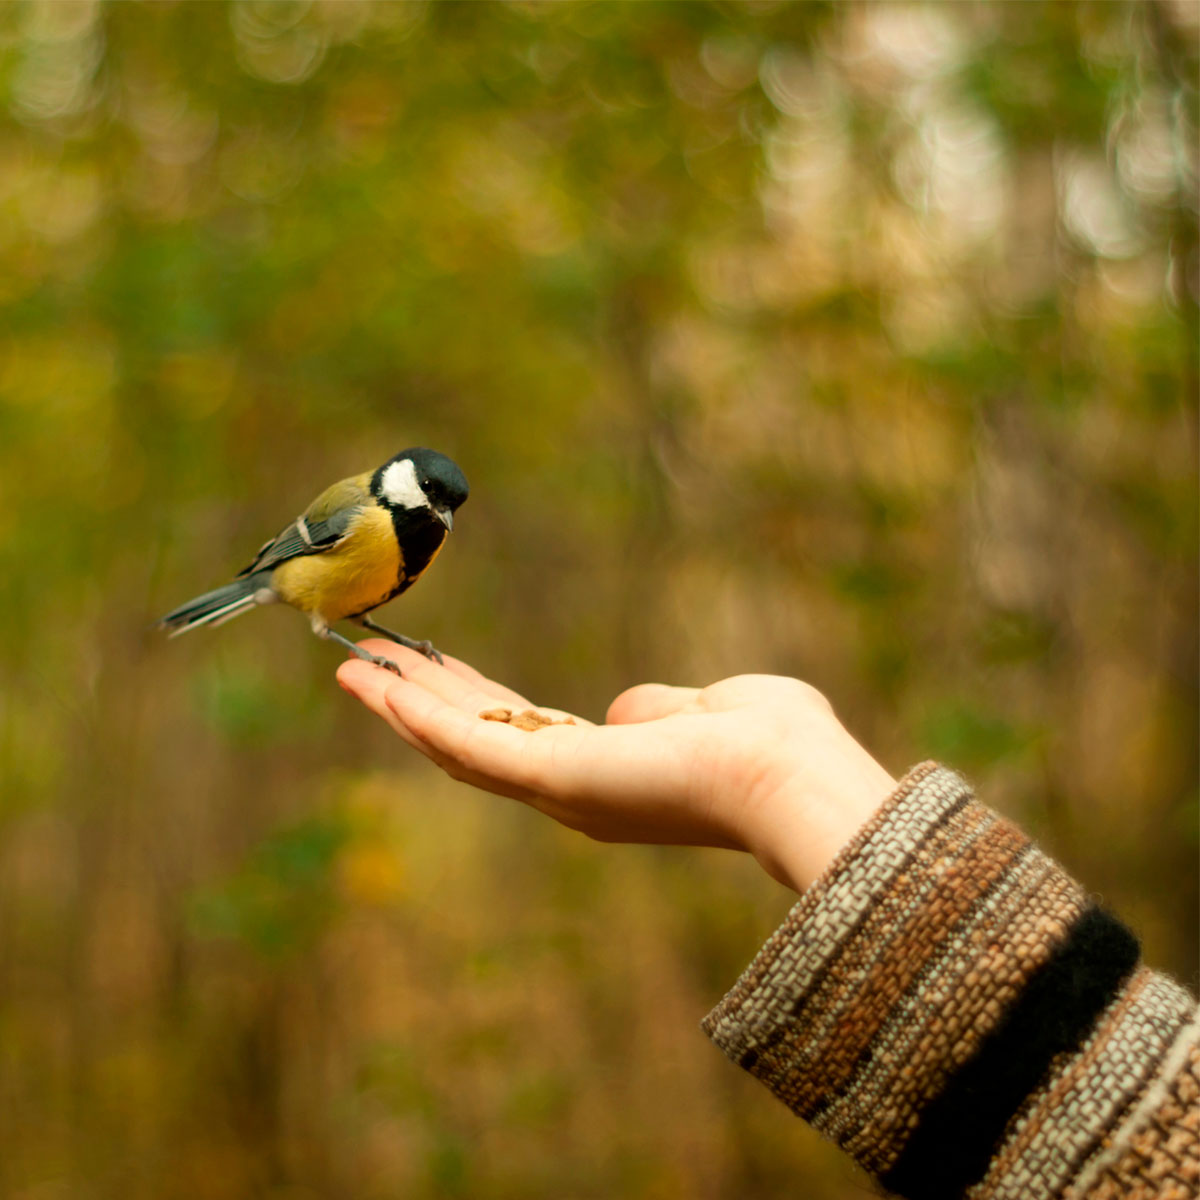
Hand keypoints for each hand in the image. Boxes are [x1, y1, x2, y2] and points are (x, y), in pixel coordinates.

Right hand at [336, 644, 896, 891]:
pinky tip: (378, 684)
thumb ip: (656, 709)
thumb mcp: (700, 710)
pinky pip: (469, 743)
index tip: (433, 673)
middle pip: (475, 739)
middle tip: (368, 666)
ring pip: (458, 744)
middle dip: (420, 702)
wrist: (791, 774)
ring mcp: (556, 789)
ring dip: (401, 705)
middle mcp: (570, 792)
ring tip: (352, 668)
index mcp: (605, 773)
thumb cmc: (769, 742)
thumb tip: (625, 711)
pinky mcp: (551, 778)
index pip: (520, 733)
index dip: (469, 703)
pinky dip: (418, 714)